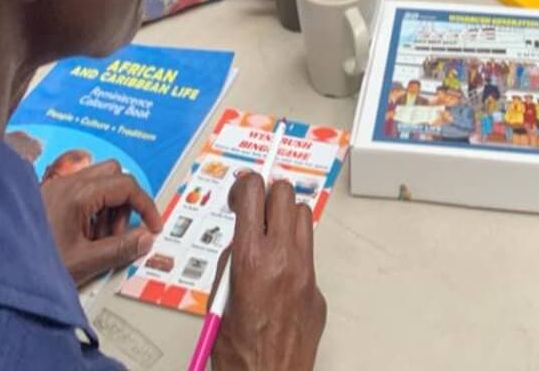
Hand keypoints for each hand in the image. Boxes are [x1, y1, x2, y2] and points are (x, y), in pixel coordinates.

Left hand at [41, 159, 161, 286]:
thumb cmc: (32, 266)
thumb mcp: (83, 262)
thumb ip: (120, 249)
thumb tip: (146, 238)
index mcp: (79, 194)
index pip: (127, 185)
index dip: (146, 205)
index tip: (153, 226)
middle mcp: (67, 183)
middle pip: (114, 173)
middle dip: (124, 202)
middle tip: (117, 234)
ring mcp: (54, 186)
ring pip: (98, 179)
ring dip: (107, 204)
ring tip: (96, 239)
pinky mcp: (46, 196)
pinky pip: (80, 188)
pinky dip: (90, 205)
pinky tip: (79, 234)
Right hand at [212, 174, 325, 370]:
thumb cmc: (237, 354)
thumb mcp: (219, 297)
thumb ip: (230, 259)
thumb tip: (241, 235)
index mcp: (250, 259)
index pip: (253, 192)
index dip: (244, 185)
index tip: (240, 191)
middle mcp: (282, 258)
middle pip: (285, 193)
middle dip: (268, 196)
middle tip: (256, 211)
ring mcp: (305, 272)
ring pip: (303, 217)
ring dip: (285, 220)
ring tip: (270, 239)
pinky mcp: (318, 290)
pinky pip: (309, 255)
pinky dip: (294, 256)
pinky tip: (279, 279)